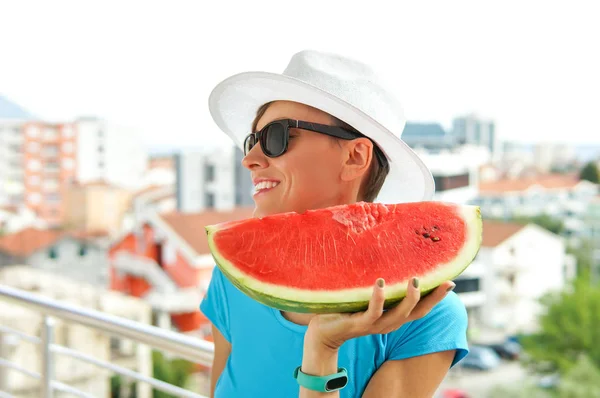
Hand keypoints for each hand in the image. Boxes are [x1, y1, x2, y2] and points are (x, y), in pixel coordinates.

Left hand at [305, 278, 455, 351]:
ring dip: (409, 299)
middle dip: (432, 299)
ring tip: (415, 281)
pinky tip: (380, 284)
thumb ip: (378, 284)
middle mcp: (388, 322)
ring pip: (398, 315)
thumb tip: (385, 258)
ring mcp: (374, 325)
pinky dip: (377, 298)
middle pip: (416, 313)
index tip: (451, 281)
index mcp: (392, 316)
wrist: (322, 331)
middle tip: (445, 282)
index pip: (420, 308)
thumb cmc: (345, 308)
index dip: (436, 297)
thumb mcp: (365, 295)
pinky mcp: (359, 324)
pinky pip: (372, 312)